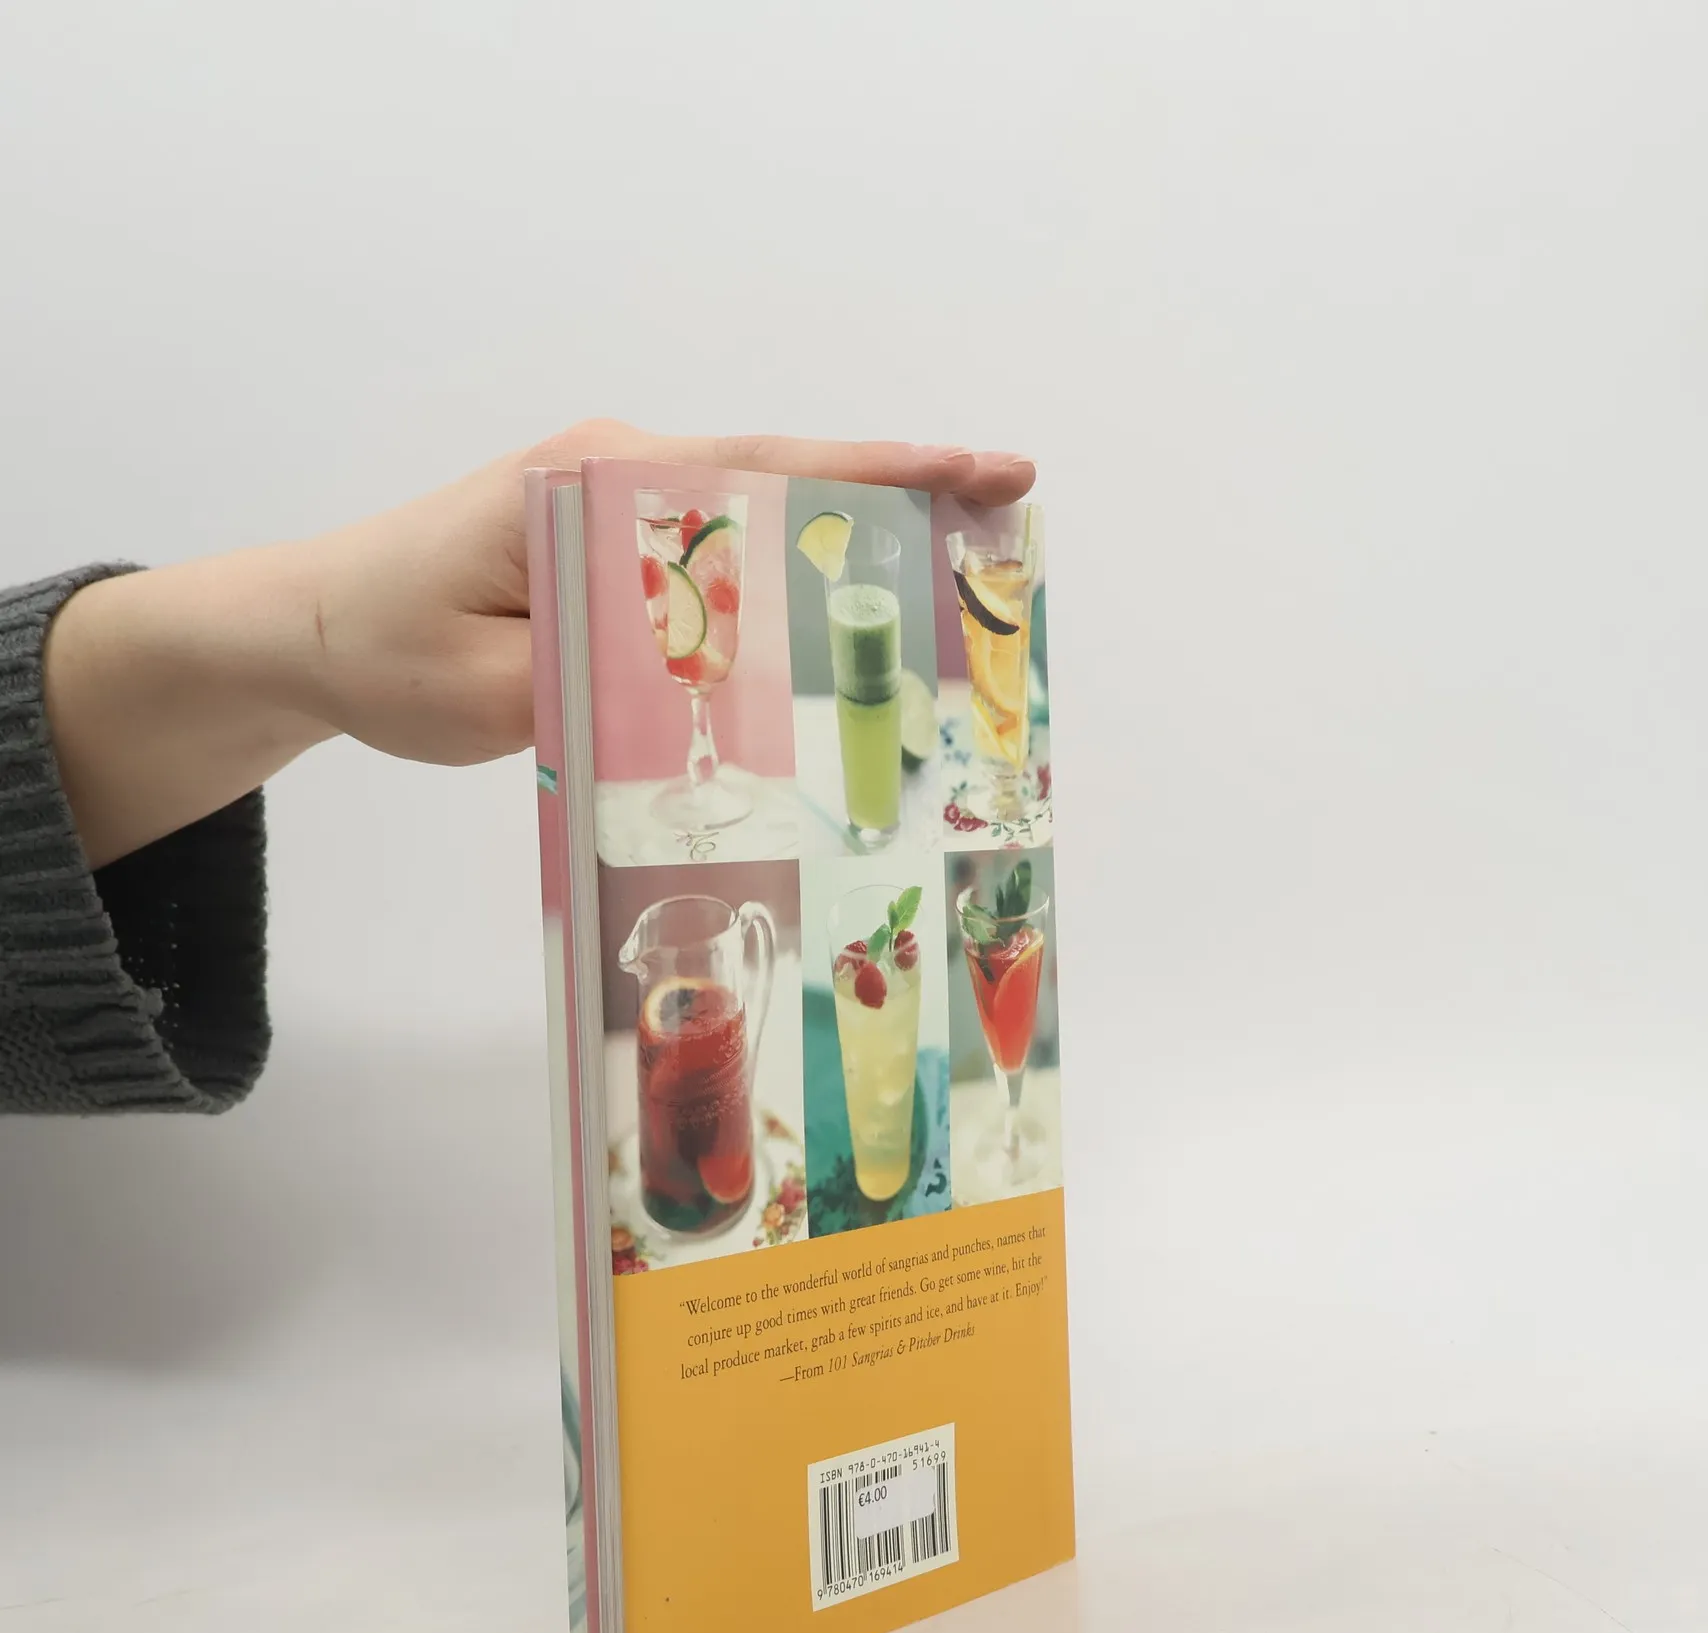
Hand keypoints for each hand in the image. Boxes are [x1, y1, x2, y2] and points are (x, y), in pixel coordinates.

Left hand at [44, 422, 1035, 864]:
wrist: (306, 628)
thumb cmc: (389, 650)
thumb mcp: (496, 690)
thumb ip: (611, 679)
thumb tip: (726, 675)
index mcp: (595, 484)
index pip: (766, 472)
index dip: (885, 477)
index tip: (984, 473)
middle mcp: (619, 471)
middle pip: (787, 485)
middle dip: (902, 508)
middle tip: (1006, 532)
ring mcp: (618, 504)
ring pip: (760, 524)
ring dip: (850, 554)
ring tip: (948, 595)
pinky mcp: (613, 547)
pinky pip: (721, 560)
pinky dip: (787, 586)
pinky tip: (837, 630)